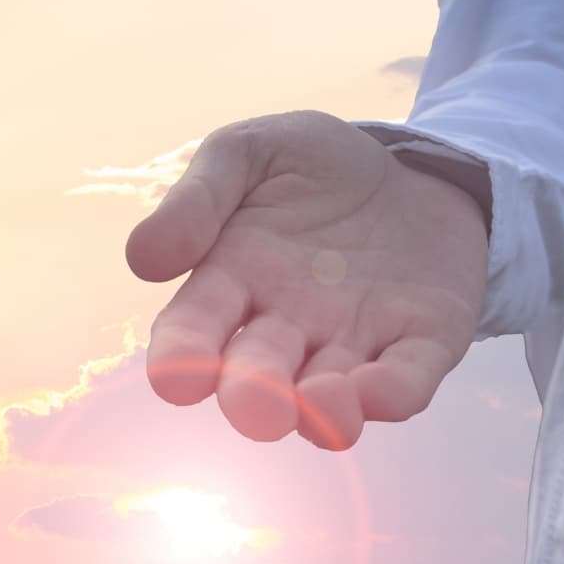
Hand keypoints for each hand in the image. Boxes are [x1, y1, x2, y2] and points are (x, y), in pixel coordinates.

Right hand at [125, 110, 488, 450]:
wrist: (412, 162)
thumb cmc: (314, 166)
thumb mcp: (249, 151)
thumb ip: (199, 194)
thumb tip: (142, 261)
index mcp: (232, 277)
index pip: (194, 330)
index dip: (182, 359)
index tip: (177, 378)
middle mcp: (286, 323)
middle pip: (259, 375)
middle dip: (254, 397)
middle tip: (257, 409)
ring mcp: (354, 338)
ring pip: (330, 394)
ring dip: (324, 412)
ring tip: (325, 409)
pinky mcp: (421, 339)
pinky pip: (407, 377)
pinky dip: (394, 392)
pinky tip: (383, 391)